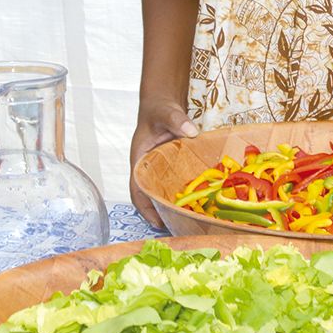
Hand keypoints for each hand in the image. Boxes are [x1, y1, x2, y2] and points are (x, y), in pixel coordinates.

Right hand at [128, 99, 195, 228]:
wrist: (162, 103)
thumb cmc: (158, 109)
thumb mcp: (167, 113)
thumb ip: (177, 120)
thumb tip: (191, 131)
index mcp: (140, 160)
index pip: (137, 190)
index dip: (145, 208)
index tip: (157, 222)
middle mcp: (148, 168)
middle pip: (149, 196)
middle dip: (159, 214)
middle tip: (176, 228)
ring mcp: (159, 168)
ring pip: (161, 192)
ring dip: (170, 206)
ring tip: (186, 222)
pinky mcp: (171, 167)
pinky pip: (174, 184)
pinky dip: (181, 194)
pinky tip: (195, 203)